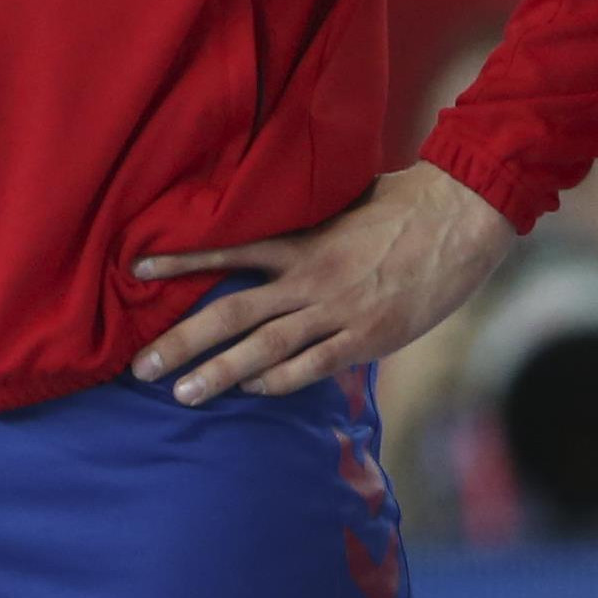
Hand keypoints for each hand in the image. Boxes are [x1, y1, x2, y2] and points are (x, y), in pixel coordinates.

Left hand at [131, 165, 512, 404]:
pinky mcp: (367, 337)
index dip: (181, 261)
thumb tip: (268, 216)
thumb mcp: (341, 204)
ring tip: (181, 393)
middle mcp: (309, 279)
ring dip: (220, 374)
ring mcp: (337, 311)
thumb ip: (302, 221)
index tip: (136, 269)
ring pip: (264, 349)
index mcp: (300, 242)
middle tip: (140, 367)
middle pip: (231, 314)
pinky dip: (278, 381)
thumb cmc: (402, 205)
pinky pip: (312, 367)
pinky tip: (251, 390)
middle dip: (181, 342)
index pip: (226, 251)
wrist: (461, 218)